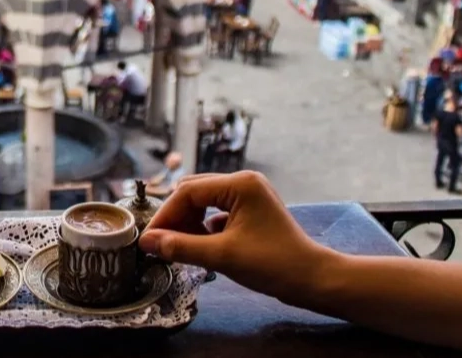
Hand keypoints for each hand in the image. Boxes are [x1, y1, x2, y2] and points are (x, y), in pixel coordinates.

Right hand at [140, 172, 331, 304]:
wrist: (314, 280)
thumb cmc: (273, 264)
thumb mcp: (222, 256)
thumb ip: (181, 247)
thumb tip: (147, 242)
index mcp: (239, 184)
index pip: (188, 192)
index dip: (166, 215)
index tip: (150, 239)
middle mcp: (244, 182)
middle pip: (194, 192)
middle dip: (176, 217)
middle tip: (161, 243)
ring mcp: (249, 195)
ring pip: (205, 202)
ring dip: (189, 222)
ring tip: (179, 246)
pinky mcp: (252, 210)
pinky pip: (218, 211)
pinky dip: (204, 227)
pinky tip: (201, 245)